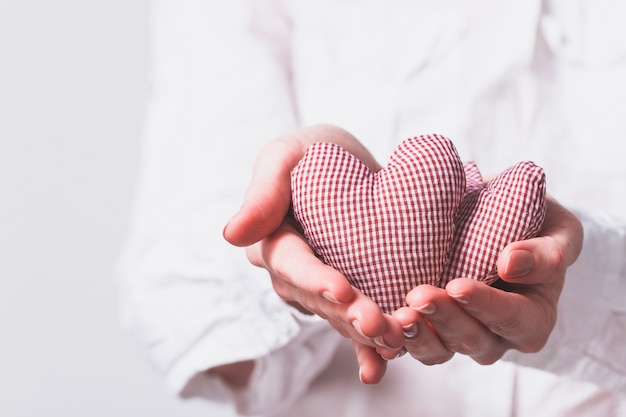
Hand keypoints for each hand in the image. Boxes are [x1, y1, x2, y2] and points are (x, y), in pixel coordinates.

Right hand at [223, 125, 402, 383]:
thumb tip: (232, 234)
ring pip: (337, 317)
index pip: (290, 263)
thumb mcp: (285, 156)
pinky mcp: (347, 295)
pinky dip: (367, 348)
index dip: (313, 278)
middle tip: (375, 323)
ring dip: (362, 333)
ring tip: (392, 341)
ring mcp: (318, 289)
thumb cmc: (313, 154)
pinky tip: (381, 368)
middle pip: (315, 299)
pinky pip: (354, 324)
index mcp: (272, 241)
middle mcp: (291, 274)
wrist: (349, 165)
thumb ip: (262, 191)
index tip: (341, 289)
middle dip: (344, 313)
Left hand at [401, 195, 582, 364]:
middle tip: (419, 297)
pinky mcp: (430, 329)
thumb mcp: (556, 230)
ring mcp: (461, 335)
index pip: (514, 319)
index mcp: (533, 318)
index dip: (487, 307)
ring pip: (439, 349)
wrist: (492, 215)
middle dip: (444, 320)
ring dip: (417, 335)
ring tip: (398, 315)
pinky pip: (413, 343)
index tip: (459, 287)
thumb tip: (510, 264)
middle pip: (472, 340)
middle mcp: (497, 336)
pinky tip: (381, 323)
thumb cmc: (533, 221)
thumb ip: (546, 252)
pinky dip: (396, 337)